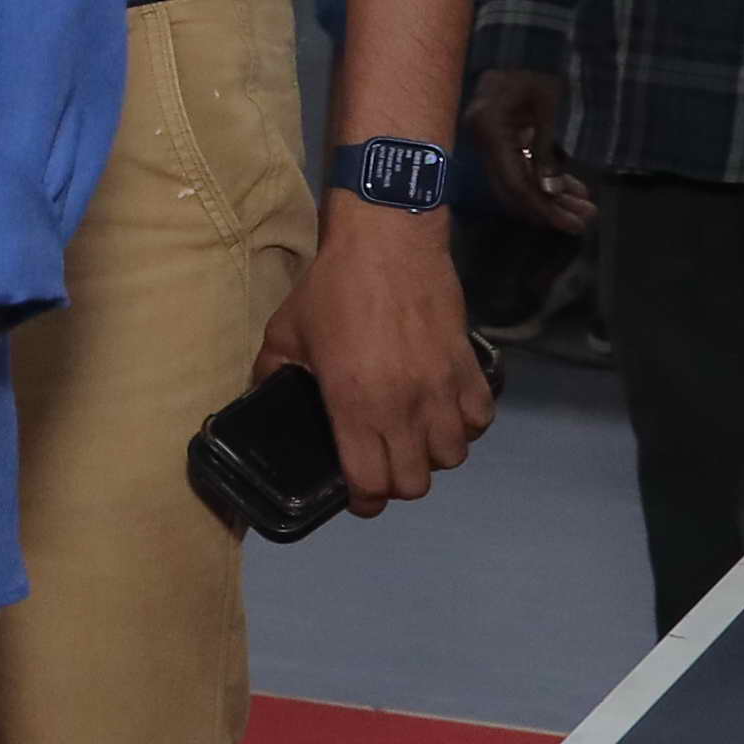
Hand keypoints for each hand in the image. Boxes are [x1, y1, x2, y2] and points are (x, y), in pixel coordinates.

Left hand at [255, 202, 492, 509]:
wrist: (388, 242)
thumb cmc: (332, 288)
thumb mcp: (286, 332)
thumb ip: (272, 372)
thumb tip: (261, 396)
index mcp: (355, 405)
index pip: (372, 484)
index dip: (364, 501)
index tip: (358, 497)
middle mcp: (404, 407)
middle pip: (415, 482)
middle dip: (397, 483)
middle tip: (384, 464)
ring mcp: (442, 389)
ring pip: (453, 455)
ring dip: (433, 454)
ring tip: (415, 437)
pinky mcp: (470, 367)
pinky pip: (481, 419)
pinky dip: (466, 424)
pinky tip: (446, 411)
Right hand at [462, 63, 590, 236]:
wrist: (521, 41)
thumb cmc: (536, 69)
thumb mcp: (548, 109)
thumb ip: (546, 151)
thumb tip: (550, 191)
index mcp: (490, 131)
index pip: (514, 183)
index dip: (543, 207)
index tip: (571, 223)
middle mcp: (481, 140)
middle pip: (512, 189)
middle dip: (548, 208)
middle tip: (582, 223)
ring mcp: (486, 139)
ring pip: (516, 180)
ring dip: (548, 196)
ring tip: (583, 208)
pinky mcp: (496, 137)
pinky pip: (517, 166)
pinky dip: (541, 178)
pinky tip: (568, 188)